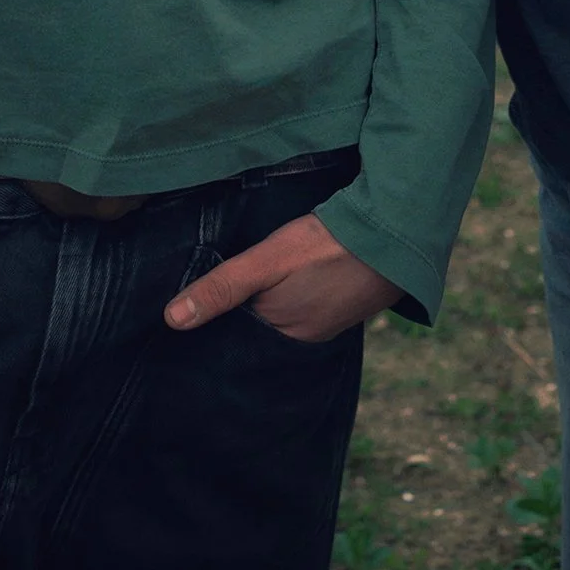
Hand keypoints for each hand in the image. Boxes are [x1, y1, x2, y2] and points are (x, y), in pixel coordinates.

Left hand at [164, 212, 399, 344]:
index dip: (214, 321)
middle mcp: (303, 338)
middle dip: (238, 315)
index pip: (235, 336)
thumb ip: (223, 287)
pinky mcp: (343, 306)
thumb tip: (171, 321)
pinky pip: (305, 307)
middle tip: (210, 290)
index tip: (186, 309)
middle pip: (259, 329)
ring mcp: (326, 323)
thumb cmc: (328, 246)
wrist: (397, 231)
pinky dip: (290, 296)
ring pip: (282, 317)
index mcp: (282, 335)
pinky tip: (286, 278)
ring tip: (246, 282)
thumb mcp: (268, 260)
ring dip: (266, 303)